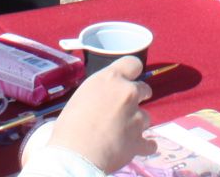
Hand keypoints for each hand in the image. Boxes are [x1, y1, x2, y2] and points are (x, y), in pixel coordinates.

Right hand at [46, 57, 153, 171]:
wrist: (75, 155)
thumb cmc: (69, 125)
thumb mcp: (83, 95)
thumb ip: (101, 92)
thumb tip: (106, 99)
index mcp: (111, 79)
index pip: (133, 64)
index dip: (132, 72)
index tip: (129, 80)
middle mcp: (128, 93)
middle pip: (144, 89)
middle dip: (138, 98)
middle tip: (124, 109)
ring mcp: (137, 117)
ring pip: (146, 117)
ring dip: (137, 124)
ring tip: (121, 134)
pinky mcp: (140, 140)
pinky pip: (149, 143)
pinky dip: (144, 146)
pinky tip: (136, 147)